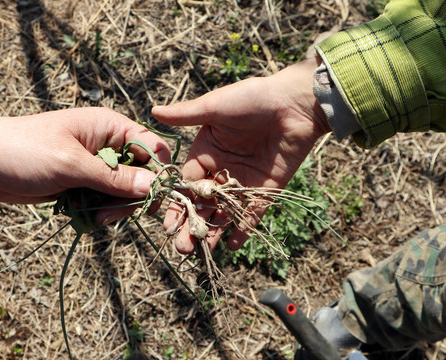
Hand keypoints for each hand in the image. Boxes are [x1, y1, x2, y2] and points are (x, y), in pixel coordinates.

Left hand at [0, 107, 170, 223]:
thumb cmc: (25, 151)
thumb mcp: (70, 164)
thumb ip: (113, 178)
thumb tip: (153, 187)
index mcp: (109, 127)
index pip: (152, 147)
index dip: (158, 173)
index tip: (151, 199)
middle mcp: (106, 145)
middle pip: (141, 175)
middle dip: (131, 198)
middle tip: (107, 214)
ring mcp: (92, 166)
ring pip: (122, 192)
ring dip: (112, 208)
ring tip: (92, 216)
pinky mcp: (80, 183)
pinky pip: (102, 200)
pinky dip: (97, 211)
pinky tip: (83, 215)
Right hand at [152, 57, 330, 253]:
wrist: (296, 102)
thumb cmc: (252, 98)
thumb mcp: (214, 106)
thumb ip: (185, 115)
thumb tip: (153, 111)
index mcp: (205, 152)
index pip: (186, 184)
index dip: (177, 203)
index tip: (167, 223)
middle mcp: (222, 170)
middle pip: (202, 203)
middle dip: (191, 224)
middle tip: (181, 247)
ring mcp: (244, 182)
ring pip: (223, 213)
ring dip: (212, 232)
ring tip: (199, 253)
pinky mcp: (267, 189)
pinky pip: (252, 214)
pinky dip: (242, 230)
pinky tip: (231, 246)